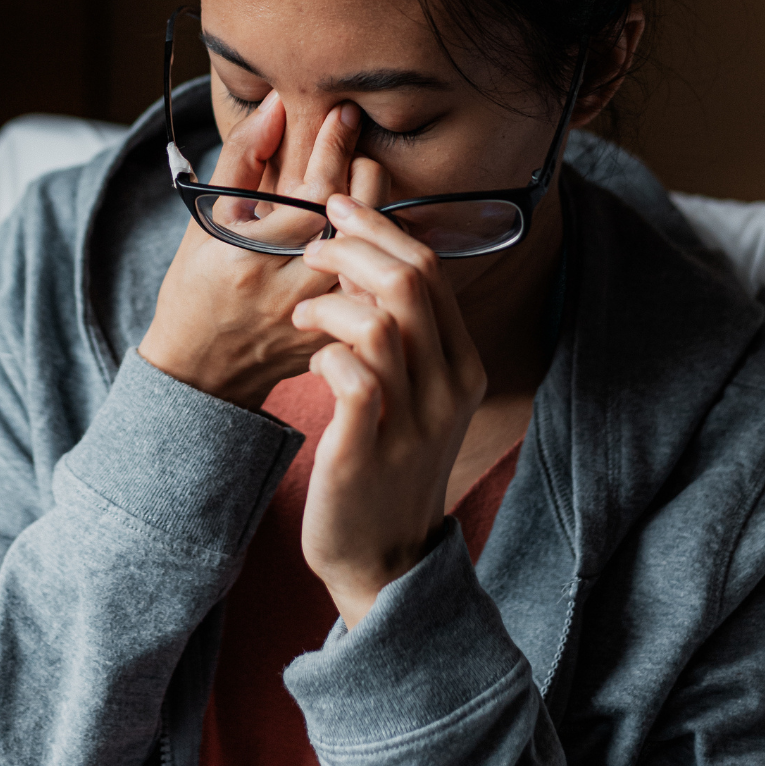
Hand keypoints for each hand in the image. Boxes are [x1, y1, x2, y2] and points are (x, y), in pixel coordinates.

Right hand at [139, 95, 385, 408]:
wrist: (200, 370)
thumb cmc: (198, 287)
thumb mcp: (207, 220)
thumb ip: (242, 160)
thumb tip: (276, 105)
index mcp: (247, 257)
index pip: (311, 192)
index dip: (334, 147)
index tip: (344, 116)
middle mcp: (286, 291)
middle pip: (353, 223)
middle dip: (367, 174)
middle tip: (363, 149)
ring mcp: (315, 320)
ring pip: (372, 256)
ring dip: (379, 213)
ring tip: (369, 187)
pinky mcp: (335, 338)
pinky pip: (376, 288)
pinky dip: (381, 255)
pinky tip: (377, 234)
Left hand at [291, 195, 486, 626]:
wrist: (384, 558)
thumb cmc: (387, 464)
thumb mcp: (415, 395)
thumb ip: (405, 333)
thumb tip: (371, 257)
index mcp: (463, 364)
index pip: (431, 269)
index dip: (381, 227)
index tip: (339, 207)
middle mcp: (449, 387)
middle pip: (410, 280)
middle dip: (354, 246)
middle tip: (313, 246)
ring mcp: (413, 420)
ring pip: (380, 321)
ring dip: (330, 301)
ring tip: (302, 314)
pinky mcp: (369, 450)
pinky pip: (353, 377)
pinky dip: (324, 355)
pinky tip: (309, 363)